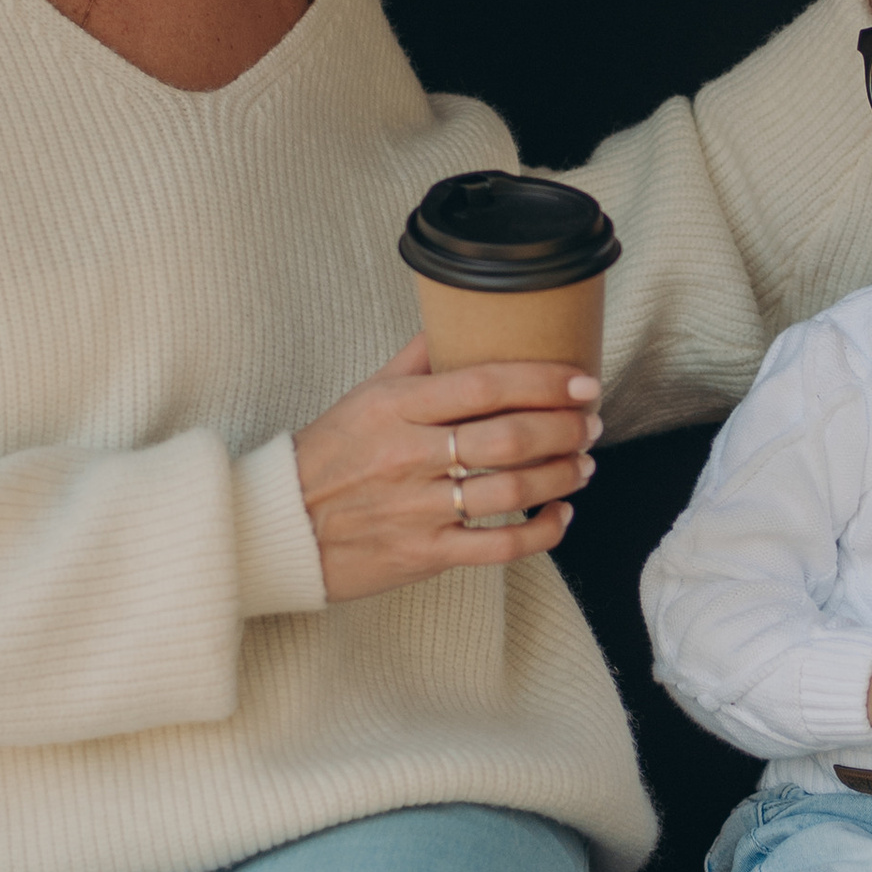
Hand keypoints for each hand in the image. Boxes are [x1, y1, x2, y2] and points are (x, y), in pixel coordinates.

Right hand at [292, 335, 598, 601]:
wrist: (279, 525)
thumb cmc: (329, 454)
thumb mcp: (365, 396)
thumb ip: (417, 361)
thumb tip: (461, 319)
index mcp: (397, 408)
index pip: (485, 384)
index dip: (544, 382)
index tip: (582, 382)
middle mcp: (408, 455)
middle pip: (508, 438)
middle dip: (564, 429)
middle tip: (591, 424)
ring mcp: (417, 508)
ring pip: (510, 491)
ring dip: (561, 476)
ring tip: (583, 464)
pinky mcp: (423, 553)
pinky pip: (497, 547)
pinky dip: (540, 533)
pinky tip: (559, 517)